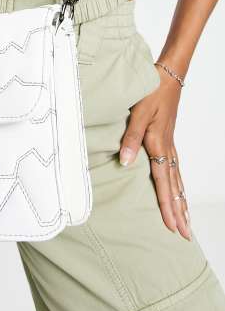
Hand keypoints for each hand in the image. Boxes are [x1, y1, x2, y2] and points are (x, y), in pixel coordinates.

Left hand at [119, 65, 190, 240]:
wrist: (167, 76)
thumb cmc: (150, 92)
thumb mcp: (137, 113)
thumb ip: (130, 138)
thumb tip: (125, 162)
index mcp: (159, 144)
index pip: (164, 182)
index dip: (167, 206)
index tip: (172, 226)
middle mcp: (167, 148)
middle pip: (175, 186)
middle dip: (179, 211)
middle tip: (184, 234)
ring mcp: (170, 144)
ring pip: (177, 178)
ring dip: (181, 200)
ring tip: (185, 219)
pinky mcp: (168, 138)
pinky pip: (175, 167)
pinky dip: (178, 183)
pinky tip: (177, 189)